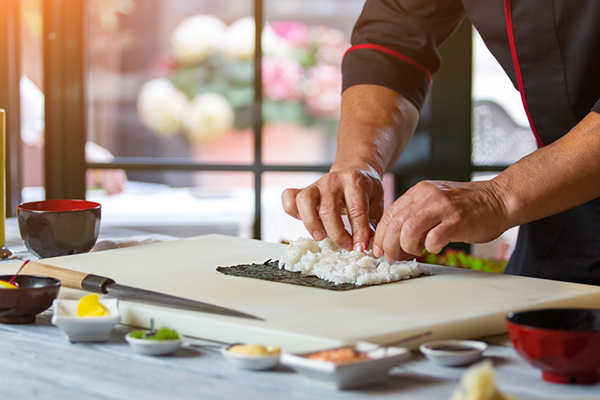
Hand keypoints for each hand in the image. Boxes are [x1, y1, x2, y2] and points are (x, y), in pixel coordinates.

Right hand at [281, 167, 383, 251]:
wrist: (354, 170)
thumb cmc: (365, 189)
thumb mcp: (376, 201)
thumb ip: (373, 222)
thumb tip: (369, 244)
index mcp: (354, 182)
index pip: (356, 210)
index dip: (359, 232)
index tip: (361, 247)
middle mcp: (333, 181)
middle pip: (328, 210)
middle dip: (337, 234)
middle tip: (346, 246)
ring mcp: (316, 184)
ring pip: (305, 202)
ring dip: (311, 223)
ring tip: (321, 237)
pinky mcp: (304, 189)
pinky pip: (289, 197)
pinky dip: (291, 210)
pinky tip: (302, 220)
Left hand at [373, 180, 509, 260]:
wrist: (499, 199)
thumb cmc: (468, 205)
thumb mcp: (436, 199)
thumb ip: (416, 212)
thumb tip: (395, 236)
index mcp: (420, 191)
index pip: (390, 214)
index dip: (381, 235)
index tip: (380, 249)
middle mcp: (428, 196)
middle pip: (396, 224)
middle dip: (389, 245)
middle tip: (391, 257)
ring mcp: (443, 208)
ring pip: (409, 231)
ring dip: (407, 247)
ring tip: (416, 251)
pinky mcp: (457, 221)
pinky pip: (433, 239)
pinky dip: (430, 248)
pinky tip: (435, 247)